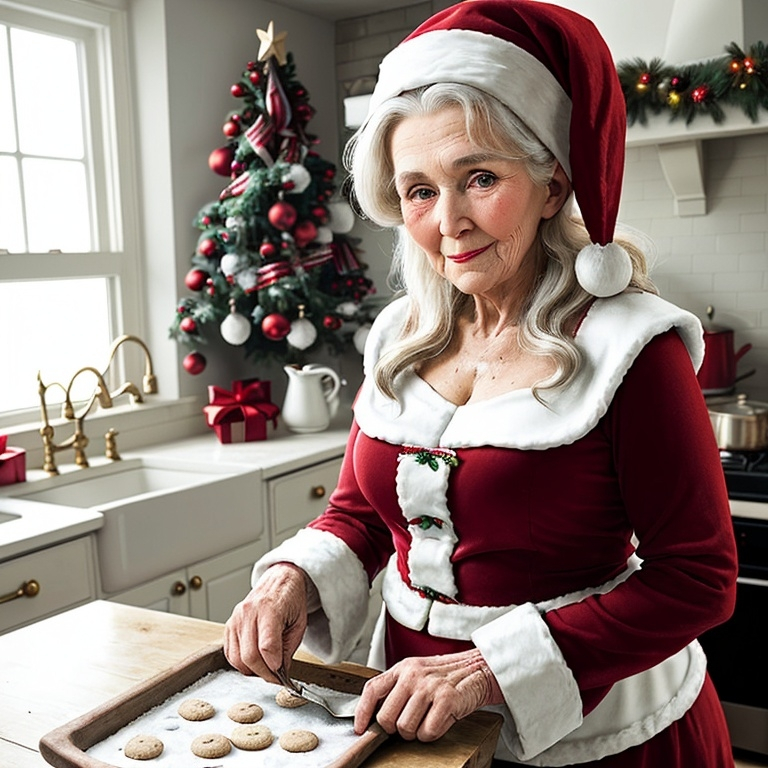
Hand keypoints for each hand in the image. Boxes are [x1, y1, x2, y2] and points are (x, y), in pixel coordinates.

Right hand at [223, 563, 307, 681]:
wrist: (278, 580)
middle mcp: (249, 612)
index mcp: (270, 608)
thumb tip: (280, 673)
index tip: (282, 675)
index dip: (274, 666)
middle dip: (264, 673)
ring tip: (266, 668)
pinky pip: (229, 653)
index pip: (267, 646)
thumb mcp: (299, 623)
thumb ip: (289, 649)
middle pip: (249, 656)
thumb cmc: (290, 600)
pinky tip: (254, 660)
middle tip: (275, 677)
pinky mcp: (229, 624)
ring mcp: (236, 618)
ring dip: (252, 670)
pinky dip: (241, 663)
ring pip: (237, 658)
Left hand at [353, 648, 502, 740]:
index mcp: (403, 667)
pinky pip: (427, 733)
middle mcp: (413, 675)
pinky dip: (432, 734)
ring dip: (415, 733)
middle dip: (395, 729)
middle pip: (386, 717)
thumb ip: (397, 687)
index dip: (362, 712)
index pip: (372, 689)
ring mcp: (429, 687)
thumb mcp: (416, 672)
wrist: (478, 669)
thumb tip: (375, 714)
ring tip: (426, 720)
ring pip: (405, 728)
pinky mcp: (446, 700)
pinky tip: (439, 721)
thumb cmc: (445, 675)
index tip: (361, 729)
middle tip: (409, 724)